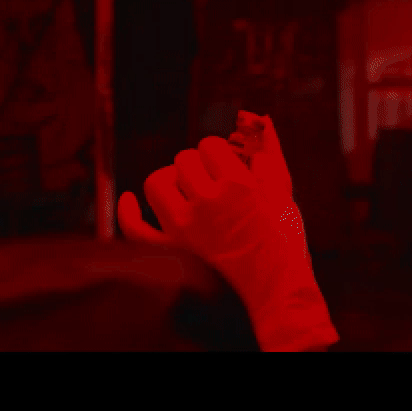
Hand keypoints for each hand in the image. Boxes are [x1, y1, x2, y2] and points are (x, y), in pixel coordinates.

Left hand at [117, 115, 335, 350]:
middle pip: (183, 160)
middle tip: (211, 187)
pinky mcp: (167, 252)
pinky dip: (128, 210)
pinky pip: (133, 226)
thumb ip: (268, 151)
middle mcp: (207, 202)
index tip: (226, 170)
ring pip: (156, 183)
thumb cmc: (283, 240)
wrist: (277, 292)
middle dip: (197, 168)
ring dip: (168, 182)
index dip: (217, 155)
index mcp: (238, 184)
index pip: (209, 145)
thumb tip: (259, 117)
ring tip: (184, 194)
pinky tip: (131, 200)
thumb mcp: (282, 190)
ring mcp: (182, 229)